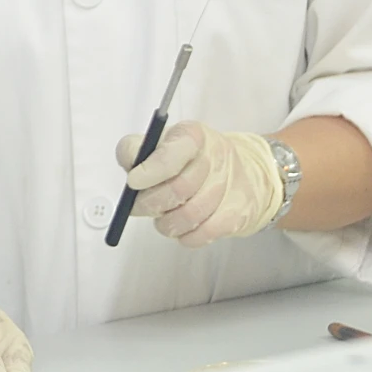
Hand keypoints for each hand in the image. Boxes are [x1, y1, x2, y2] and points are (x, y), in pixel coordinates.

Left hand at [115, 121, 282, 245]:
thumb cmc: (191, 160)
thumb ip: (137, 151)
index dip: (149, 171)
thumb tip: (129, 165)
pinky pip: (205, 233)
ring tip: (163, 218)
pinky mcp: (238, 211)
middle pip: (178, 189)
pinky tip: (183, 228)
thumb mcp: (161, 144)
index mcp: (192, 135)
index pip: (171, 154)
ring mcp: (229, 184)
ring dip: (167, 223)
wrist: (242, 170)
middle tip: (138, 207)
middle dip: (150, 204)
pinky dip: (186, 236)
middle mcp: (215, 156)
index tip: (133, 182)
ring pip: (190, 215)